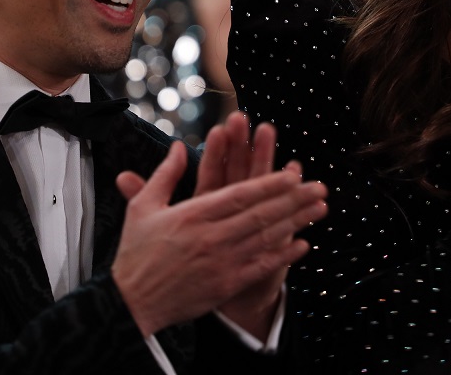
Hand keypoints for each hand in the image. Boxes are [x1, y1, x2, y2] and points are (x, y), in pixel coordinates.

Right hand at [111, 139, 326, 338]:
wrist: (130, 303)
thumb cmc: (136, 252)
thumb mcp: (143, 207)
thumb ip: (166, 174)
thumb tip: (181, 146)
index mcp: (192, 214)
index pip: (239, 194)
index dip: (269, 184)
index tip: (292, 174)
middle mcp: (210, 236)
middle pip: (260, 213)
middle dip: (294, 199)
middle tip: (320, 187)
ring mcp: (220, 262)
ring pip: (266, 237)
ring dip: (296, 221)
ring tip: (320, 208)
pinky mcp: (225, 285)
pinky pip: (261, 267)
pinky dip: (283, 255)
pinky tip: (303, 243)